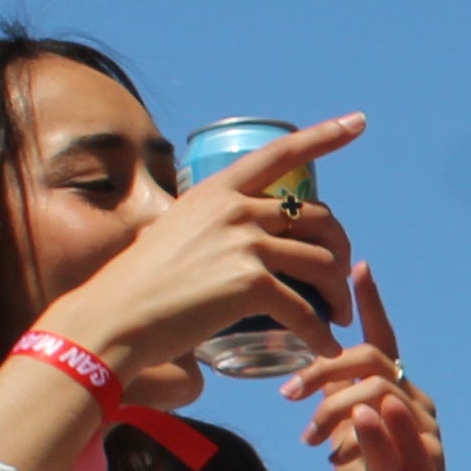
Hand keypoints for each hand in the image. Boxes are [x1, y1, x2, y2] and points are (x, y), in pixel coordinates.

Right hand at [41, 115, 356, 375]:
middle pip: (319, 217)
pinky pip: (306, 309)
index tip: (358, 122)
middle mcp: (234, 209)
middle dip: (341, 248)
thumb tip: (228, 230)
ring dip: (338, 294)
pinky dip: (321, 333)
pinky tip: (326, 347)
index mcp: (217, 191)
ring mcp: (244, 244)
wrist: (111, 320)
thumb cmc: (136, 286)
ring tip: (337, 317)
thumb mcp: (170, 232)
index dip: (325, 136)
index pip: (281, 153)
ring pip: (322, 263)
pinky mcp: (250, 285)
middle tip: (340, 279)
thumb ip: (206, 224)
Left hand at [291, 264, 439, 470]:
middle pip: (372, 358)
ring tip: (310, 438)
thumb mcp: (347, 438)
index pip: (383, 338)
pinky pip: (389, 432)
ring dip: (334, 408)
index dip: (371, 302)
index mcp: (395, 390)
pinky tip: (335, 459)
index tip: (357, 265)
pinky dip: (355, 441)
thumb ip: (338, 404)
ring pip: (376, 390)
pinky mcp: (431, 455)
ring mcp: (425, 426)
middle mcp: (414, 400)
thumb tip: (307, 376)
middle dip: (326, 367)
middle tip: (289, 394)